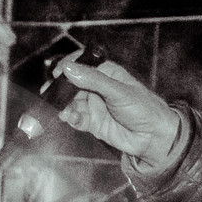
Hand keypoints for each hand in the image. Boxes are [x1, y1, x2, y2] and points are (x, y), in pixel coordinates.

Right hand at [53, 58, 182, 170]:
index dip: (68, 67)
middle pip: (72, 85)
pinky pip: (76, 118)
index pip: (82, 64)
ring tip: (62, 111)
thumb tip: (69, 68)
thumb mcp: (117, 90)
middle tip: (49, 94)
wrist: (152, 137)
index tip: (57, 73)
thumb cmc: (143, 108)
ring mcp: (94, 105)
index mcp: (107, 73)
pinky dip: (71, 118)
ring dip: (64, 106)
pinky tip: (71, 119)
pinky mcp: (92, 123)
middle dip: (60, 90)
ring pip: (71, 103)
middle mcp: (98, 88)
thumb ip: (92, 79)